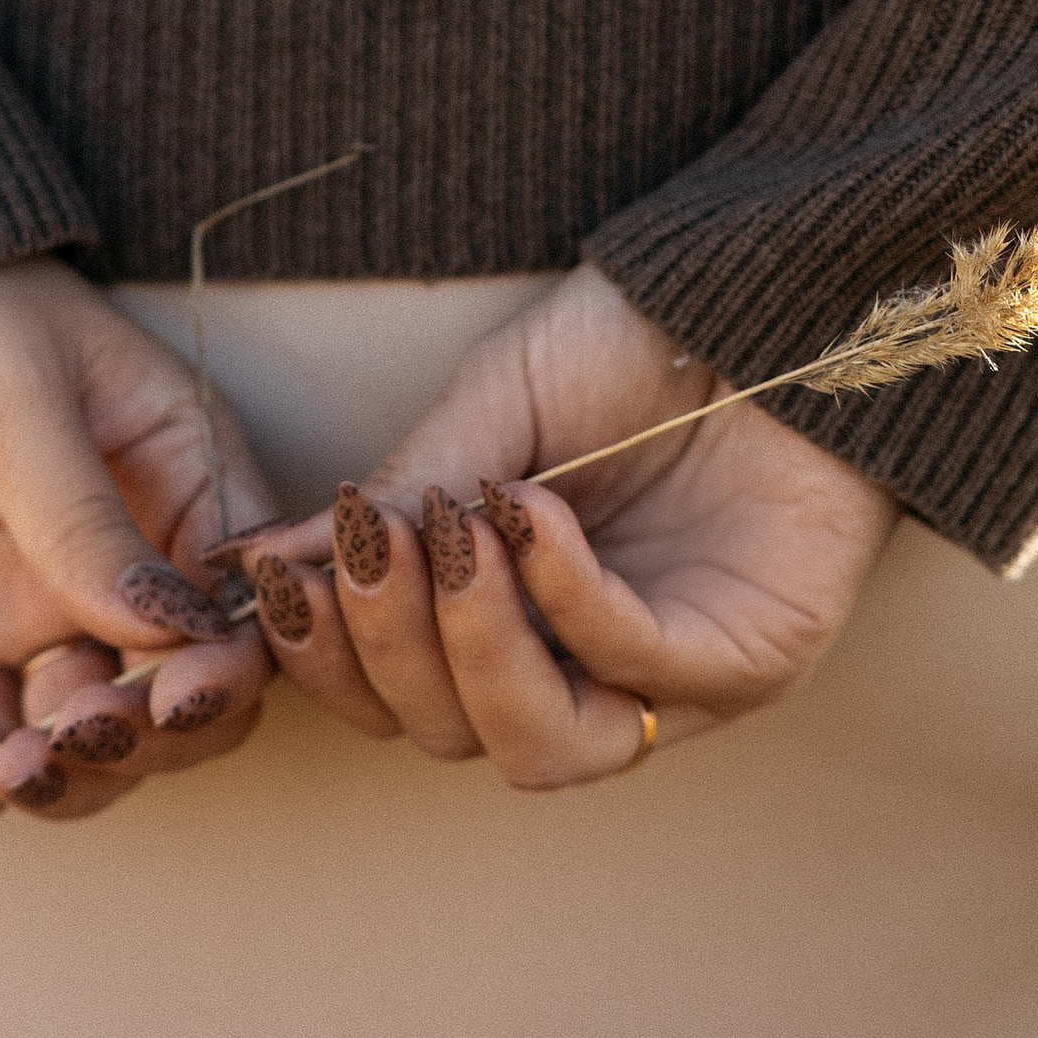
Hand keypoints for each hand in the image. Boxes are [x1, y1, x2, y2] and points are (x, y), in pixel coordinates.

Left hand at [0, 258, 280, 825]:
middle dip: (148, 733)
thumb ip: (84, 514)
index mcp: (184, 479)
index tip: (178, 700)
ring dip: (70, 768)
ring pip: (88, 724)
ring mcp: (43, 600)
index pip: (241, 599)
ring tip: (15, 772)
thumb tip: (168, 632)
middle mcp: (132, 556)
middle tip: (86, 738)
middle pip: (179, 685)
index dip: (228, 665)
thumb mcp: (21, 395)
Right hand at [240, 266, 896, 787]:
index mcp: (513, 614)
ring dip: (468, 647)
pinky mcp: (748, 664)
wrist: (768, 290)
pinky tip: (530, 515)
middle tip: (371, 544)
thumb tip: (269, 567)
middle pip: (449, 734)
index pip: (397, 697)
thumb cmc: (639, 345)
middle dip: (385, 647)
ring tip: (452, 535)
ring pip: (534, 748)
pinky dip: (562, 599)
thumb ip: (399, 493)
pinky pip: (629, 671)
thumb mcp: (491, 408)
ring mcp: (669, 679)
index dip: (327, 657)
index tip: (276, 577)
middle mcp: (585, 666)